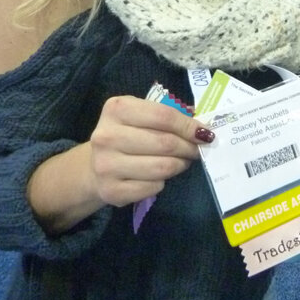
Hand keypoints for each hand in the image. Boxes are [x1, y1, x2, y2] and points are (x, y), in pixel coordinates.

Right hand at [89, 96, 212, 206]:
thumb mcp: (141, 115)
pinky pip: (153, 187)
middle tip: (196, 150)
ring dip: (179, 165)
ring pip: (162, 167)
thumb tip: (203, 130)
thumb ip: (169, 116)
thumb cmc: (127, 133)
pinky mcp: (110, 190)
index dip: (189, 126)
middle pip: (165, 143)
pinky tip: (159, 176)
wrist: (94, 164)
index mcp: (117, 109)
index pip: (164, 116)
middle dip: (188, 148)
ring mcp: (106, 165)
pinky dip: (163, 182)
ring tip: (181, 162)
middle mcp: (107, 136)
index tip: (205, 134)